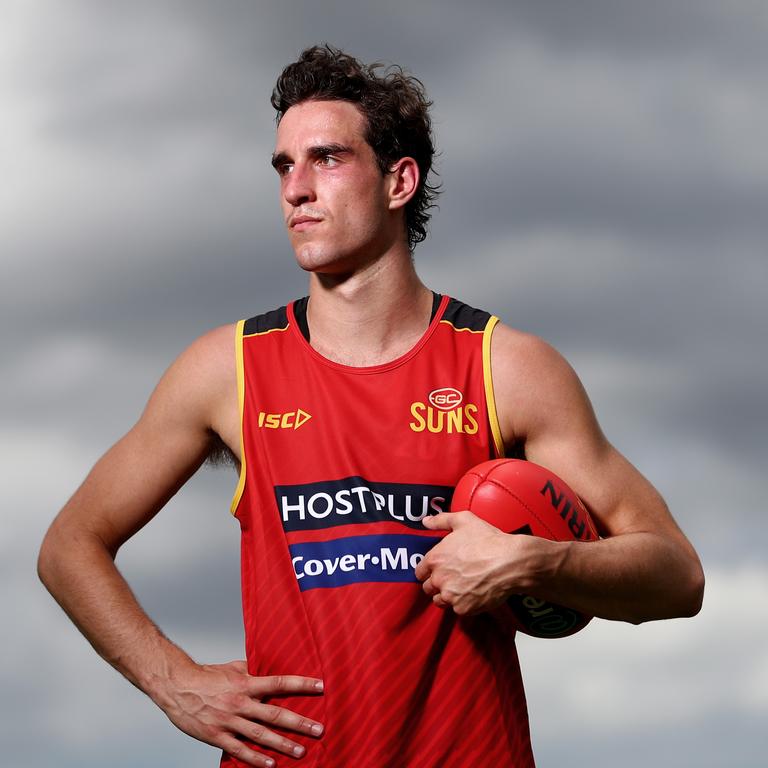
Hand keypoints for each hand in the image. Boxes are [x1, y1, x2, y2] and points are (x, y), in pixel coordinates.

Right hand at [157, 659, 323, 766]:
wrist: (178, 687)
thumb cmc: (207, 675)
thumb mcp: (233, 667)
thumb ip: (253, 671)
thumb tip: (270, 670)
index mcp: (246, 683)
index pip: (279, 683)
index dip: (301, 684)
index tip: (320, 686)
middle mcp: (240, 702)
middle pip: (274, 714)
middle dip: (299, 723)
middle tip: (319, 729)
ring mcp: (229, 721)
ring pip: (260, 735)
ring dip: (282, 744)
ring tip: (301, 751)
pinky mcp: (217, 736)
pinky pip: (239, 750)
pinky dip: (256, 759)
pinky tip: (271, 765)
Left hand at [415, 511, 542, 615]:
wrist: (510, 562)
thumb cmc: (488, 541)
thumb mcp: (463, 520)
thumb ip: (440, 520)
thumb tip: (426, 521)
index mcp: (435, 559)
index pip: (419, 572)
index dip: (428, 570)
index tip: (437, 569)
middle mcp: (439, 579)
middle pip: (427, 588)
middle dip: (437, 583)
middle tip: (451, 577)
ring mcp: (450, 595)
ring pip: (440, 601)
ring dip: (447, 596)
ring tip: (461, 587)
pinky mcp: (463, 608)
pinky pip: (456, 609)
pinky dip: (463, 603)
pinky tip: (472, 593)